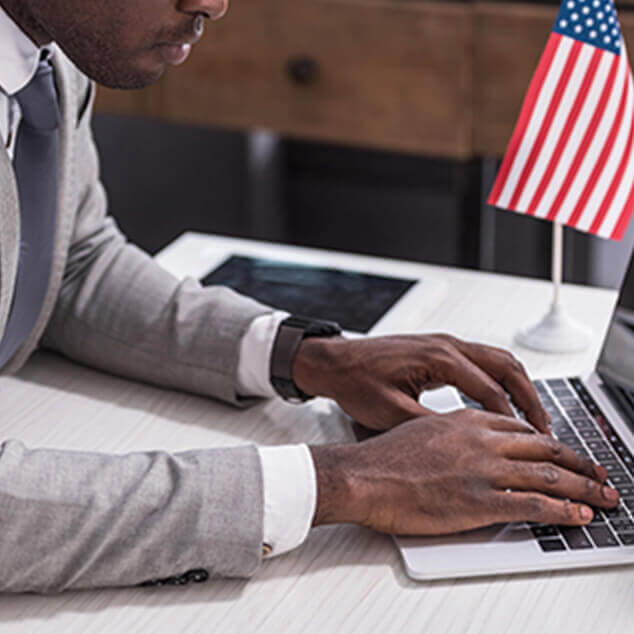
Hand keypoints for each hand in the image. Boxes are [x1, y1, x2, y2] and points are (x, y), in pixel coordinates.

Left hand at [293, 333, 549, 432]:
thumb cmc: (356, 381)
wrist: (335, 362)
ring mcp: (445, 344)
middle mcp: (447, 345)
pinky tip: (503, 402)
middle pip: (506, 366)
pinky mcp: (440, 349)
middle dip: (530, 398)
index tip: (527, 444)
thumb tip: (466, 444)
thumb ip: (431, 427)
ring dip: (520, 386)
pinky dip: (501, 380)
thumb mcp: (391, 412)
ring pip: (498, 360)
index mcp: (439, 357)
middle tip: (545, 429)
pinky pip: (483, 360)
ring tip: (533, 418)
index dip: (512, 420)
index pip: (489, 390)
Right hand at [310, 410, 618, 534]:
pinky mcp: (481, 501)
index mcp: (466, 420)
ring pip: (549, 475)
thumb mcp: (420, 429)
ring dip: (583, 487)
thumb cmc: (383, 456)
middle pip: (545, 448)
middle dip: (578, 462)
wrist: (363, 475)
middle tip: (598, 472)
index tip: (561, 451)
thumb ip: (451, 434)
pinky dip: (564, 512)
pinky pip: (535, 506)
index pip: (521, 428)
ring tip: (603, 495)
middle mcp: (481, 440)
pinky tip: (578, 516)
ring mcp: (484, 470)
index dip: (548, 441)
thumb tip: (466, 446)